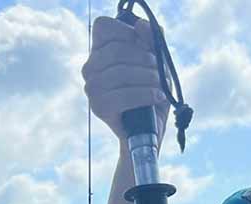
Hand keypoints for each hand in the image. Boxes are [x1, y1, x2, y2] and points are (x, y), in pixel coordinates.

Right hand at [81, 15, 171, 143]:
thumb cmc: (151, 93)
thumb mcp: (155, 62)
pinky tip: (157, 97)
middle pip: (115, 51)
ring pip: (119, 73)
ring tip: (160, 87)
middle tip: (158, 72)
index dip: (128, 33)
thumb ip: (151, 39)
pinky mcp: (99, 108)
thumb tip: (141, 25)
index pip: (103, 28)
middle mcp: (90, 68)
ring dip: (147, 78)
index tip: (145, 47)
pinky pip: (122, 96)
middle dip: (143, 59)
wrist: (149, 129)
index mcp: (99, 52)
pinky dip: (144, 95)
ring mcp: (91, 89)